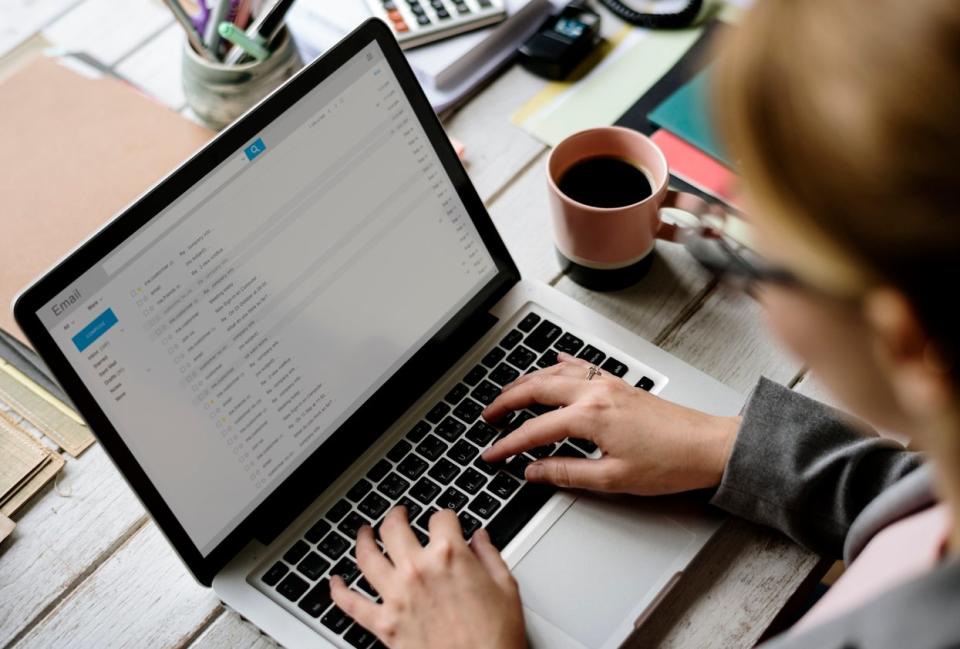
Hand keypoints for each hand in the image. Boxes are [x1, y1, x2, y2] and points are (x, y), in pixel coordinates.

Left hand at [330, 507, 525, 648]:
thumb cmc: (496, 639)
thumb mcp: (506, 589)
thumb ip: (490, 556)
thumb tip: (481, 538)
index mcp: (450, 556)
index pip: (441, 518)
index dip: (445, 517)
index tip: (446, 522)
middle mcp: (418, 570)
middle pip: (394, 528)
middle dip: (396, 515)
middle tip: (398, 515)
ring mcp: (397, 596)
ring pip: (366, 556)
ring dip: (363, 539)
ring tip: (364, 532)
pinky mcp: (384, 624)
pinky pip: (350, 603)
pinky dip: (338, 590)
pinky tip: (335, 581)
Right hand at [481, 353, 739, 494]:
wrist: (708, 447)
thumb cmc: (670, 463)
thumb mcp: (613, 479)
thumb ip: (566, 473)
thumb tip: (534, 472)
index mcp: (590, 417)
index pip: (534, 431)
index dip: (508, 444)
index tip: (491, 454)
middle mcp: (595, 393)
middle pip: (536, 389)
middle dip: (506, 401)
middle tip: (487, 416)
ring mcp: (607, 384)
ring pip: (553, 373)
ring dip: (526, 382)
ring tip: (507, 394)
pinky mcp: (619, 384)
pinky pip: (579, 366)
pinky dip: (558, 365)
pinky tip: (552, 364)